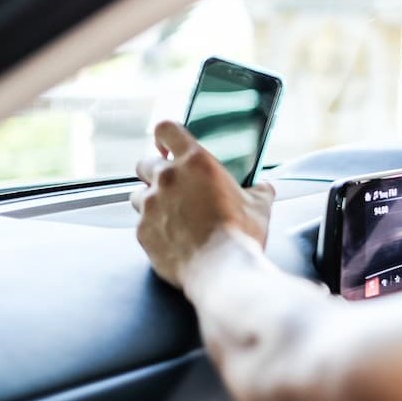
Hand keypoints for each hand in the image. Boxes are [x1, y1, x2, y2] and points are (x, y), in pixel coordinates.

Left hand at [130, 121, 275, 287]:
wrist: (223, 270)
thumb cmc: (241, 235)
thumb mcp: (260, 205)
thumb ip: (258, 189)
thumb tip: (264, 187)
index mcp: (195, 163)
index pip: (166, 130)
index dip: (165, 137)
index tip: (169, 146)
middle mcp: (167, 179)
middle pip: (144, 162)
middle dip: (155, 171)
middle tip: (173, 185)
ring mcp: (150, 206)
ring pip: (137, 194)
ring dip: (151, 200)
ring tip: (171, 214)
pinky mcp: (142, 233)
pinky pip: (142, 224)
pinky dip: (153, 228)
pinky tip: (173, 238)